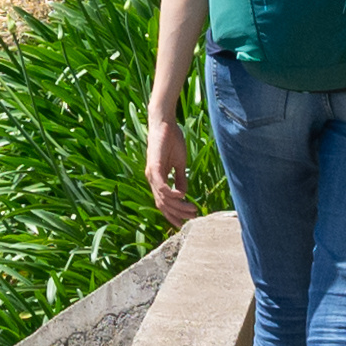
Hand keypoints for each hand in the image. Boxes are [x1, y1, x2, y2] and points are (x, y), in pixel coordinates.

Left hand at [143, 99, 197, 225]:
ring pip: (163, 198)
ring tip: (192, 209)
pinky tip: (182, 196)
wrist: (165, 123)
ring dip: (178, 206)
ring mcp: (151, 173)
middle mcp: (152, 179)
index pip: (163, 203)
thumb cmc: (171, 140)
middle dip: (178, 213)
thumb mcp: (179, 163)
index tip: (185, 222)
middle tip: (193, 216)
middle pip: (163, 204)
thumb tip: (184, 194)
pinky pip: (161, 185)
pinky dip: (170, 193)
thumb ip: (180, 179)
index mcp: (157, 180)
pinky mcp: (153, 166)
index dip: (173, 214)